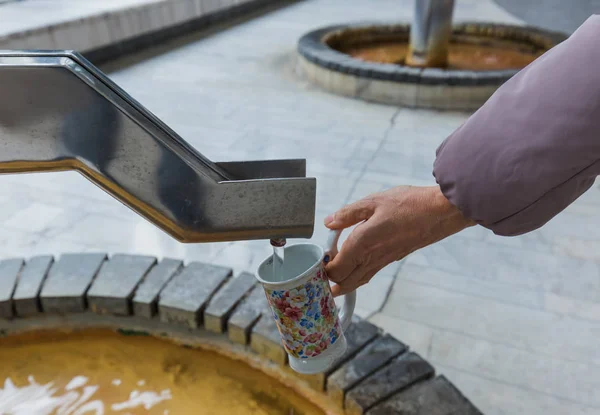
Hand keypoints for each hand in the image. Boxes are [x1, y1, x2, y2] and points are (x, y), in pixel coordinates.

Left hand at [325, 185, 474, 295]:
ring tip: (330, 277)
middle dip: (329, 280)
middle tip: (319, 270)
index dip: (322, 267)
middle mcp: (371, 257)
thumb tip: (328, 222)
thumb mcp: (374, 201)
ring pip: (356, 282)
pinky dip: (355, 276)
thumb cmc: (409, 204)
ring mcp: (383, 261)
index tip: (317, 258)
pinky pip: (368, 274)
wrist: (441, 213)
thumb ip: (348, 214)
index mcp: (362, 243)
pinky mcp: (391, 259)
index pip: (335, 268)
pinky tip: (352, 268)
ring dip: (341, 282)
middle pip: (343, 281)